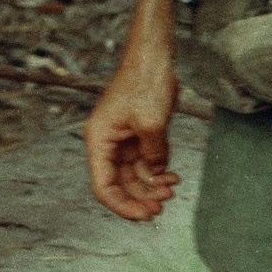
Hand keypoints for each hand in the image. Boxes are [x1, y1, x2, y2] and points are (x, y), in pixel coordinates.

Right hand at [85, 49, 179, 221]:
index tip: (145, 215)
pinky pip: (145, 163)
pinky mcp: (138, 135)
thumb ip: (154, 155)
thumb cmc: (145, 81)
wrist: (154, 56)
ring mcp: (123, 140)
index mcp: (99, 140)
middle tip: (162, 207)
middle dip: (140, 198)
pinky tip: (172, 176)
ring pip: (134, 177)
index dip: (123, 206)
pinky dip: (158, 173)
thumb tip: (156, 174)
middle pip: (119, 185)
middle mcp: (107, 143)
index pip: (103, 186)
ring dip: (151, 186)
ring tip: (171, 188)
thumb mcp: (152, 123)